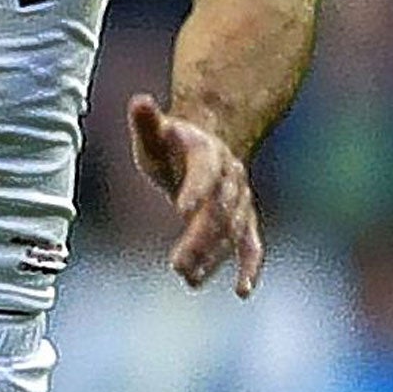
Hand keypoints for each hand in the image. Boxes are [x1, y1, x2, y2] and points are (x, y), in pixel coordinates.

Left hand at [128, 94, 263, 296]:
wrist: (209, 143)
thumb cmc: (170, 142)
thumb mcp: (154, 131)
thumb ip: (147, 121)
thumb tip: (140, 101)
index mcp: (208, 151)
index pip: (205, 171)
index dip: (195, 188)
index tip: (180, 210)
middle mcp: (230, 177)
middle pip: (218, 210)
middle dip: (199, 238)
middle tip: (176, 264)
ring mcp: (241, 200)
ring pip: (231, 231)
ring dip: (212, 256)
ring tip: (188, 278)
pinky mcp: (245, 221)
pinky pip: (252, 244)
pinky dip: (250, 266)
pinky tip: (242, 290)